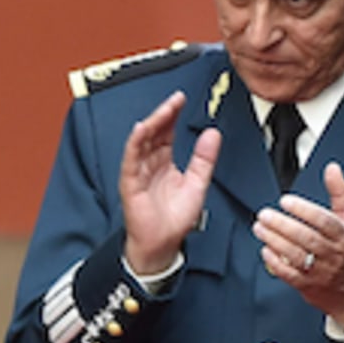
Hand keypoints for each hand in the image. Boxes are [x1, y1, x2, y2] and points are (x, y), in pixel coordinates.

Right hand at [120, 91, 220, 276]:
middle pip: (153, 133)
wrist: (164, 242)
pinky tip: (141, 129)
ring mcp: (138, 172)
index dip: (173, 115)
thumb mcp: (198, 182)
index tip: (182, 100)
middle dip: (164, 115)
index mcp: (164, 162)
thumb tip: (213, 134)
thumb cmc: (175, 218)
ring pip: (142, 142)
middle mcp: (149, 164)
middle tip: (175, 100)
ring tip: (164, 110)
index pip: (166, 133)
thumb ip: (204, 158)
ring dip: (152, 124)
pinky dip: (135, 143)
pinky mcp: (131, 183)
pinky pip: (131, 159)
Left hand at [253, 162, 343, 329]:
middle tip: (264, 214)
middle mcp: (334, 253)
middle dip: (282, 225)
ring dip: (274, 240)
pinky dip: (274, 261)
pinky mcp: (307, 285)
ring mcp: (321, 271)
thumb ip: (340, 193)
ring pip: (296, 255)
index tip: (285, 201)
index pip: (324, 221)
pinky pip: (289, 273)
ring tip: (259, 228)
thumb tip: (332, 169)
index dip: (304, 210)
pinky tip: (265, 249)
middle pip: (306, 237)